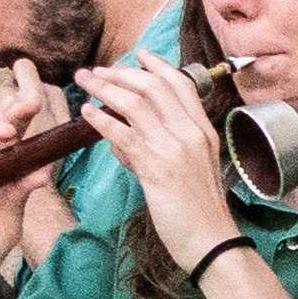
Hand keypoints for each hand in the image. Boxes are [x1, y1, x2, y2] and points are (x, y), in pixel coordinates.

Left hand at [76, 53, 236, 265]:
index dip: (158, 66)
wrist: (213, 243)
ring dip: (106, 88)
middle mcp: (192, 134)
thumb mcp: (191, 172)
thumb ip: (161, 149)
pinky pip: (124, 135)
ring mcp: (176, 149)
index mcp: (204, 132)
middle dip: (122, 73)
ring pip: (137, 104)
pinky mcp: (158, 167)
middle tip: (97, 71)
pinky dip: (102, 119)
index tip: (138, 55)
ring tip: (85, 83)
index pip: (181, 85)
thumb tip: (125, 139)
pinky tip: (86, 113)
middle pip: (155, 87)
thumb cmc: (200, 213)